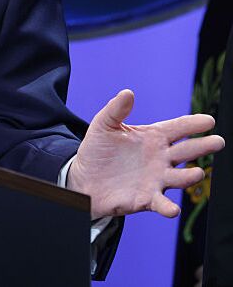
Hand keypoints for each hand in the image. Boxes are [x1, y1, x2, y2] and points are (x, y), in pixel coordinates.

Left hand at [67, 89, 224, 217]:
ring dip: (189, 177)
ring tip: (198, 173)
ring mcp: (156, 179)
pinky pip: (161, 203)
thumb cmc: (98, 150)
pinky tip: (173, 210)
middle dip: (202, 146)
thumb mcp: (104, 125)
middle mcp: (160, 159)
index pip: (177, 128)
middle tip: (218, 141)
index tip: (209, 120)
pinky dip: (168, 208)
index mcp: (152, 138)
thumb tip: (128, 92)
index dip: (193, 124)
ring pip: (179, 178)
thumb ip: (116, 109)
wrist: (84, 178)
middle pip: (186, 151)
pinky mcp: (146, 199)